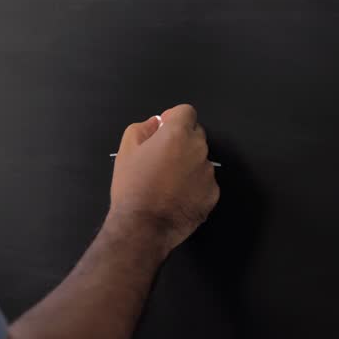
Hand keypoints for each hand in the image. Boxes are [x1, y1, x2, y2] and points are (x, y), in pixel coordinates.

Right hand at [108, 104, 219, 254]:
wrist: (143, 226)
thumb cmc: (132, 187)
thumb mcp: (126, 150)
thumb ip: (143, 128)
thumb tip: (157, 124)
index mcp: (178, 134)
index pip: (187, 112)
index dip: (174, 118)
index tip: (163, 130)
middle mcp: (198, 150)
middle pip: (196, 135)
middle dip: (181, 141)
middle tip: (162, 159)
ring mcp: (208, 173)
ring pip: (200, 160)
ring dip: (188, 165)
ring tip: (167, 183)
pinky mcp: (213, 195)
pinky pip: (205, 183)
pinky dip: (194, 186)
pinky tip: (176, 198)